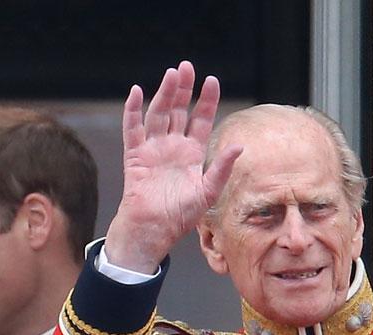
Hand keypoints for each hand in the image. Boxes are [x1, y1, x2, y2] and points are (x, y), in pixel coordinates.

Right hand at [105, 61, 242, 273]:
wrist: (154, 230)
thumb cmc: (180, 216)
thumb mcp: (208, 192)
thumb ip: (221, 168)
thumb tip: (240, 145)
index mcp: (192, 153)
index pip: (201, 119)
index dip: (206, 100)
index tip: (212, 81)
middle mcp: (172, 147)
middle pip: (178, 110)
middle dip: (183, 89)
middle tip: (187, 67)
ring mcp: (153, 149)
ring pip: (158, 114)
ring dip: (163, 94)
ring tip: (171, 74)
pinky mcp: (135, 156)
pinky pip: (132, 130)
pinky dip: (132, 111)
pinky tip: (135, 93)